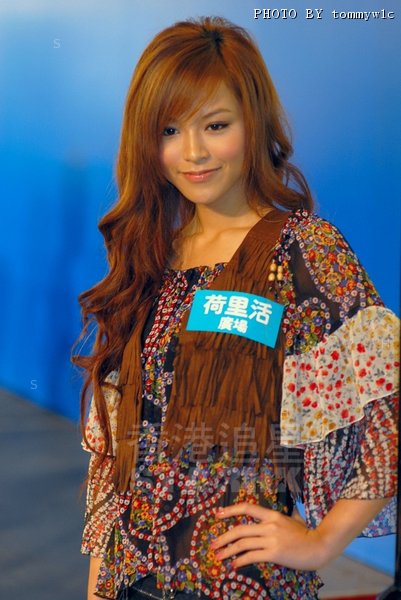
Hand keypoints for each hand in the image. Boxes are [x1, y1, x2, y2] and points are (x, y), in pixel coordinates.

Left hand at [212, 502, 327, 570]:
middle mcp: (268, 525)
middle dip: (223, 537)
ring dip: (228, 551)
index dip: (230, 510)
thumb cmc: (306, 533)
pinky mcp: (274, 553)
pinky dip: (240, 560)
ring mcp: (271, 539)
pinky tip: (235, 564)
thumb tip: (280, 513)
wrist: (318, 546)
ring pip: (243, 543)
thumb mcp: (292, 519)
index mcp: (272, 515)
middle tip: (213, 544)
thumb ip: (282, 517)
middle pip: (239, 529)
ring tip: (219, 556)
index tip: (217, 514)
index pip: (247, 508)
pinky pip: (252, 556)